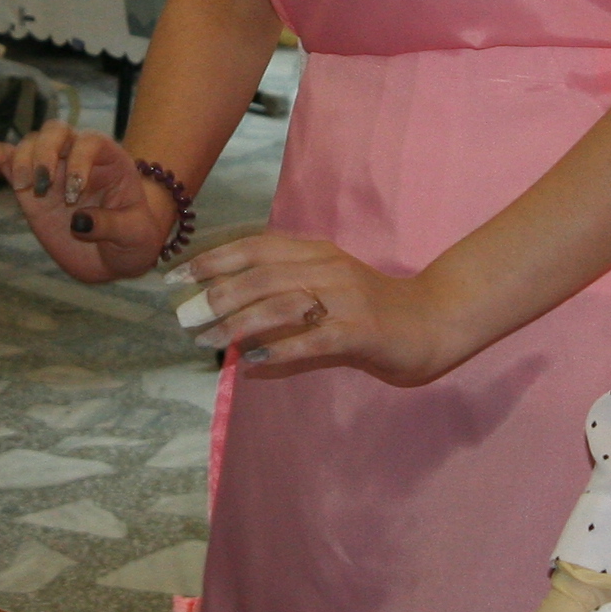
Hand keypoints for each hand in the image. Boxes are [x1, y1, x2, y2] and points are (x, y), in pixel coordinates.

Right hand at [0, 123, 174, 281]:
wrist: (113, 256)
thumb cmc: (133, 239)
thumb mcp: (135, 236)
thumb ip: (111, 226)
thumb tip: (79, 222)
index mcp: (110, 160)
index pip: (91, 142)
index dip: (79, 161)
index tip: (74, 194)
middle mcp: (78, 157)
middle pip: (56, 131)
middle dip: (45, 152)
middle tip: (43, 184)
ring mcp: (52, 170)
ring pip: (31, 143)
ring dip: (23, 160)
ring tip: (24, 188)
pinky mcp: (30, 187)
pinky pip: (10, 160)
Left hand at [176, 232, 463, 383]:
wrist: (435, 321)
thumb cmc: (374, 311)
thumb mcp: (326, 295)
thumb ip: (284, 308)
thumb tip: (237, 336)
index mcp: (316, 252)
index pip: (255, 247)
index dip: (213, 259)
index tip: (176, 276)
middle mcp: (327, 268)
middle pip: (262, 275)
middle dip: (217, 295)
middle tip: (183, 318)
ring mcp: (345, 298)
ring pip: (282, 304)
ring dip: (239, 323)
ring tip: (209, 341)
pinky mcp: (361, 330)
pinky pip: (314, 339)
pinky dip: (282, 351)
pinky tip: (255, 364)